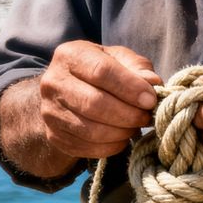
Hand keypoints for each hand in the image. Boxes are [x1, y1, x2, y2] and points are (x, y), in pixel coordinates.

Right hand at [36, 41, 162, 158]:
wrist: (67, 92)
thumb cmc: (99, 71)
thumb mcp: (118, 59)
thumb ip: (137, 67)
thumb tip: (153, 83)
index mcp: (70, 55)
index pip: (101, 71)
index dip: (130, 88)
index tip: (150, 100)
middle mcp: (53, 82)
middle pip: (94, 103)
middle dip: (128, 114)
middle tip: (146, 117)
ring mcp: (49, 111)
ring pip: (91, 130)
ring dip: (121, 132)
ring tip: (135, 127)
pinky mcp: (54, 135)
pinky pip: (87, 147)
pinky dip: (111, 146)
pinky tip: (121, 137)